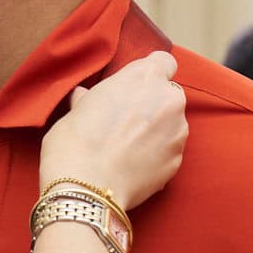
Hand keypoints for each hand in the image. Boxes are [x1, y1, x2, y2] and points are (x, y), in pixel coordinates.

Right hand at [38, 52, 187, 212]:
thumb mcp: (75, 111)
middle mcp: (168, 99)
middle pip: (169, 95)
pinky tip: (133, 166)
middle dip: (153, 105)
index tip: (138, 88)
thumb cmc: (75, 144)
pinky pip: (169, 152)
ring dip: (157, 132)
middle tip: (126, 122)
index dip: (151, 74)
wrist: (85, 189)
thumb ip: (90, 99)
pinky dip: (157, 157)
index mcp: (145, 76)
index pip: (164, 62)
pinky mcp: (177, 161)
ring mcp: (177, 132)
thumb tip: (83, 97)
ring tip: (128, 149)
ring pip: (172, 125)